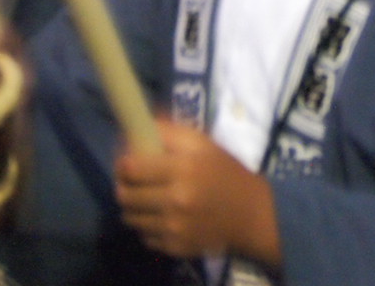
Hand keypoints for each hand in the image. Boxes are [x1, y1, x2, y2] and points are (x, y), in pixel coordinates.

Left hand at [115, 118, 281, 266]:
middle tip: (134, 182)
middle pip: (124, 195)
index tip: (128, 161)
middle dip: (124, 186)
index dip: (123, 163)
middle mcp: (176, 200)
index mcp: (184, 168)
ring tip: (147, 200)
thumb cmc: (225, 171)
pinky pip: (144, 237)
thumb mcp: (202, 143)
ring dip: (134, 208)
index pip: (131, 167)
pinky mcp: (175, 247)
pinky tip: (163, 218)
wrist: (251, 214)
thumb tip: (135, 128)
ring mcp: (174, 227)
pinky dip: (148, 227)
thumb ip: (168, 132)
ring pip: (130, 218)